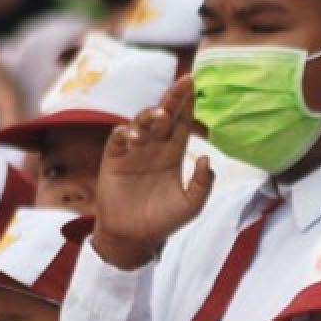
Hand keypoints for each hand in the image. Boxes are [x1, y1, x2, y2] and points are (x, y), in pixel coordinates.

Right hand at [92, 77, 212, 268]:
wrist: (134, 238)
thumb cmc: (163, 221)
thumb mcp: (191, 206)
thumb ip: (203, 184)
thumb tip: (207, 158)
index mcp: (173, 154)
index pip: (182, 123)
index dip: (187, 104)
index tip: (194, 85)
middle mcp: (154, 147)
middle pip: (164, 115)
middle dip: (173, 97)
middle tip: (184, 82)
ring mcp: (133, 151)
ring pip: (141, 122)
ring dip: (150, 114)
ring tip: (160, 115)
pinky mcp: (114, 159)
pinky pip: (118, 138)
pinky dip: (125, 133)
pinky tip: (135, 138)